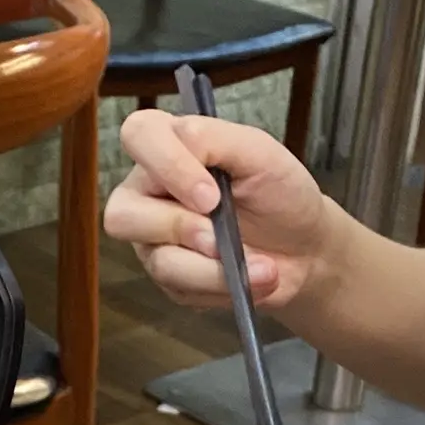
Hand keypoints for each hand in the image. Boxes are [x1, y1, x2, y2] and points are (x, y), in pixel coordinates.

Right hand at [104, 111, 332, 310]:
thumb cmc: (280, 192)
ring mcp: (155, 242)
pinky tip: (251, 278)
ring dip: (209, 267)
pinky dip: (221, 285)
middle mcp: (150, 195)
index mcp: (169, 147)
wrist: (304, 248)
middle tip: (219, 236)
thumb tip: (180, 150)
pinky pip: (180, 288)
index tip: (211, 194)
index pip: (138, 136)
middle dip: (178, 228)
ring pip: (158, 260)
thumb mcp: (259, 152)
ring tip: (258, 265)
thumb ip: (214, 138)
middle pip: (121, 214)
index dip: (167, 165)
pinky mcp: (170, 280)